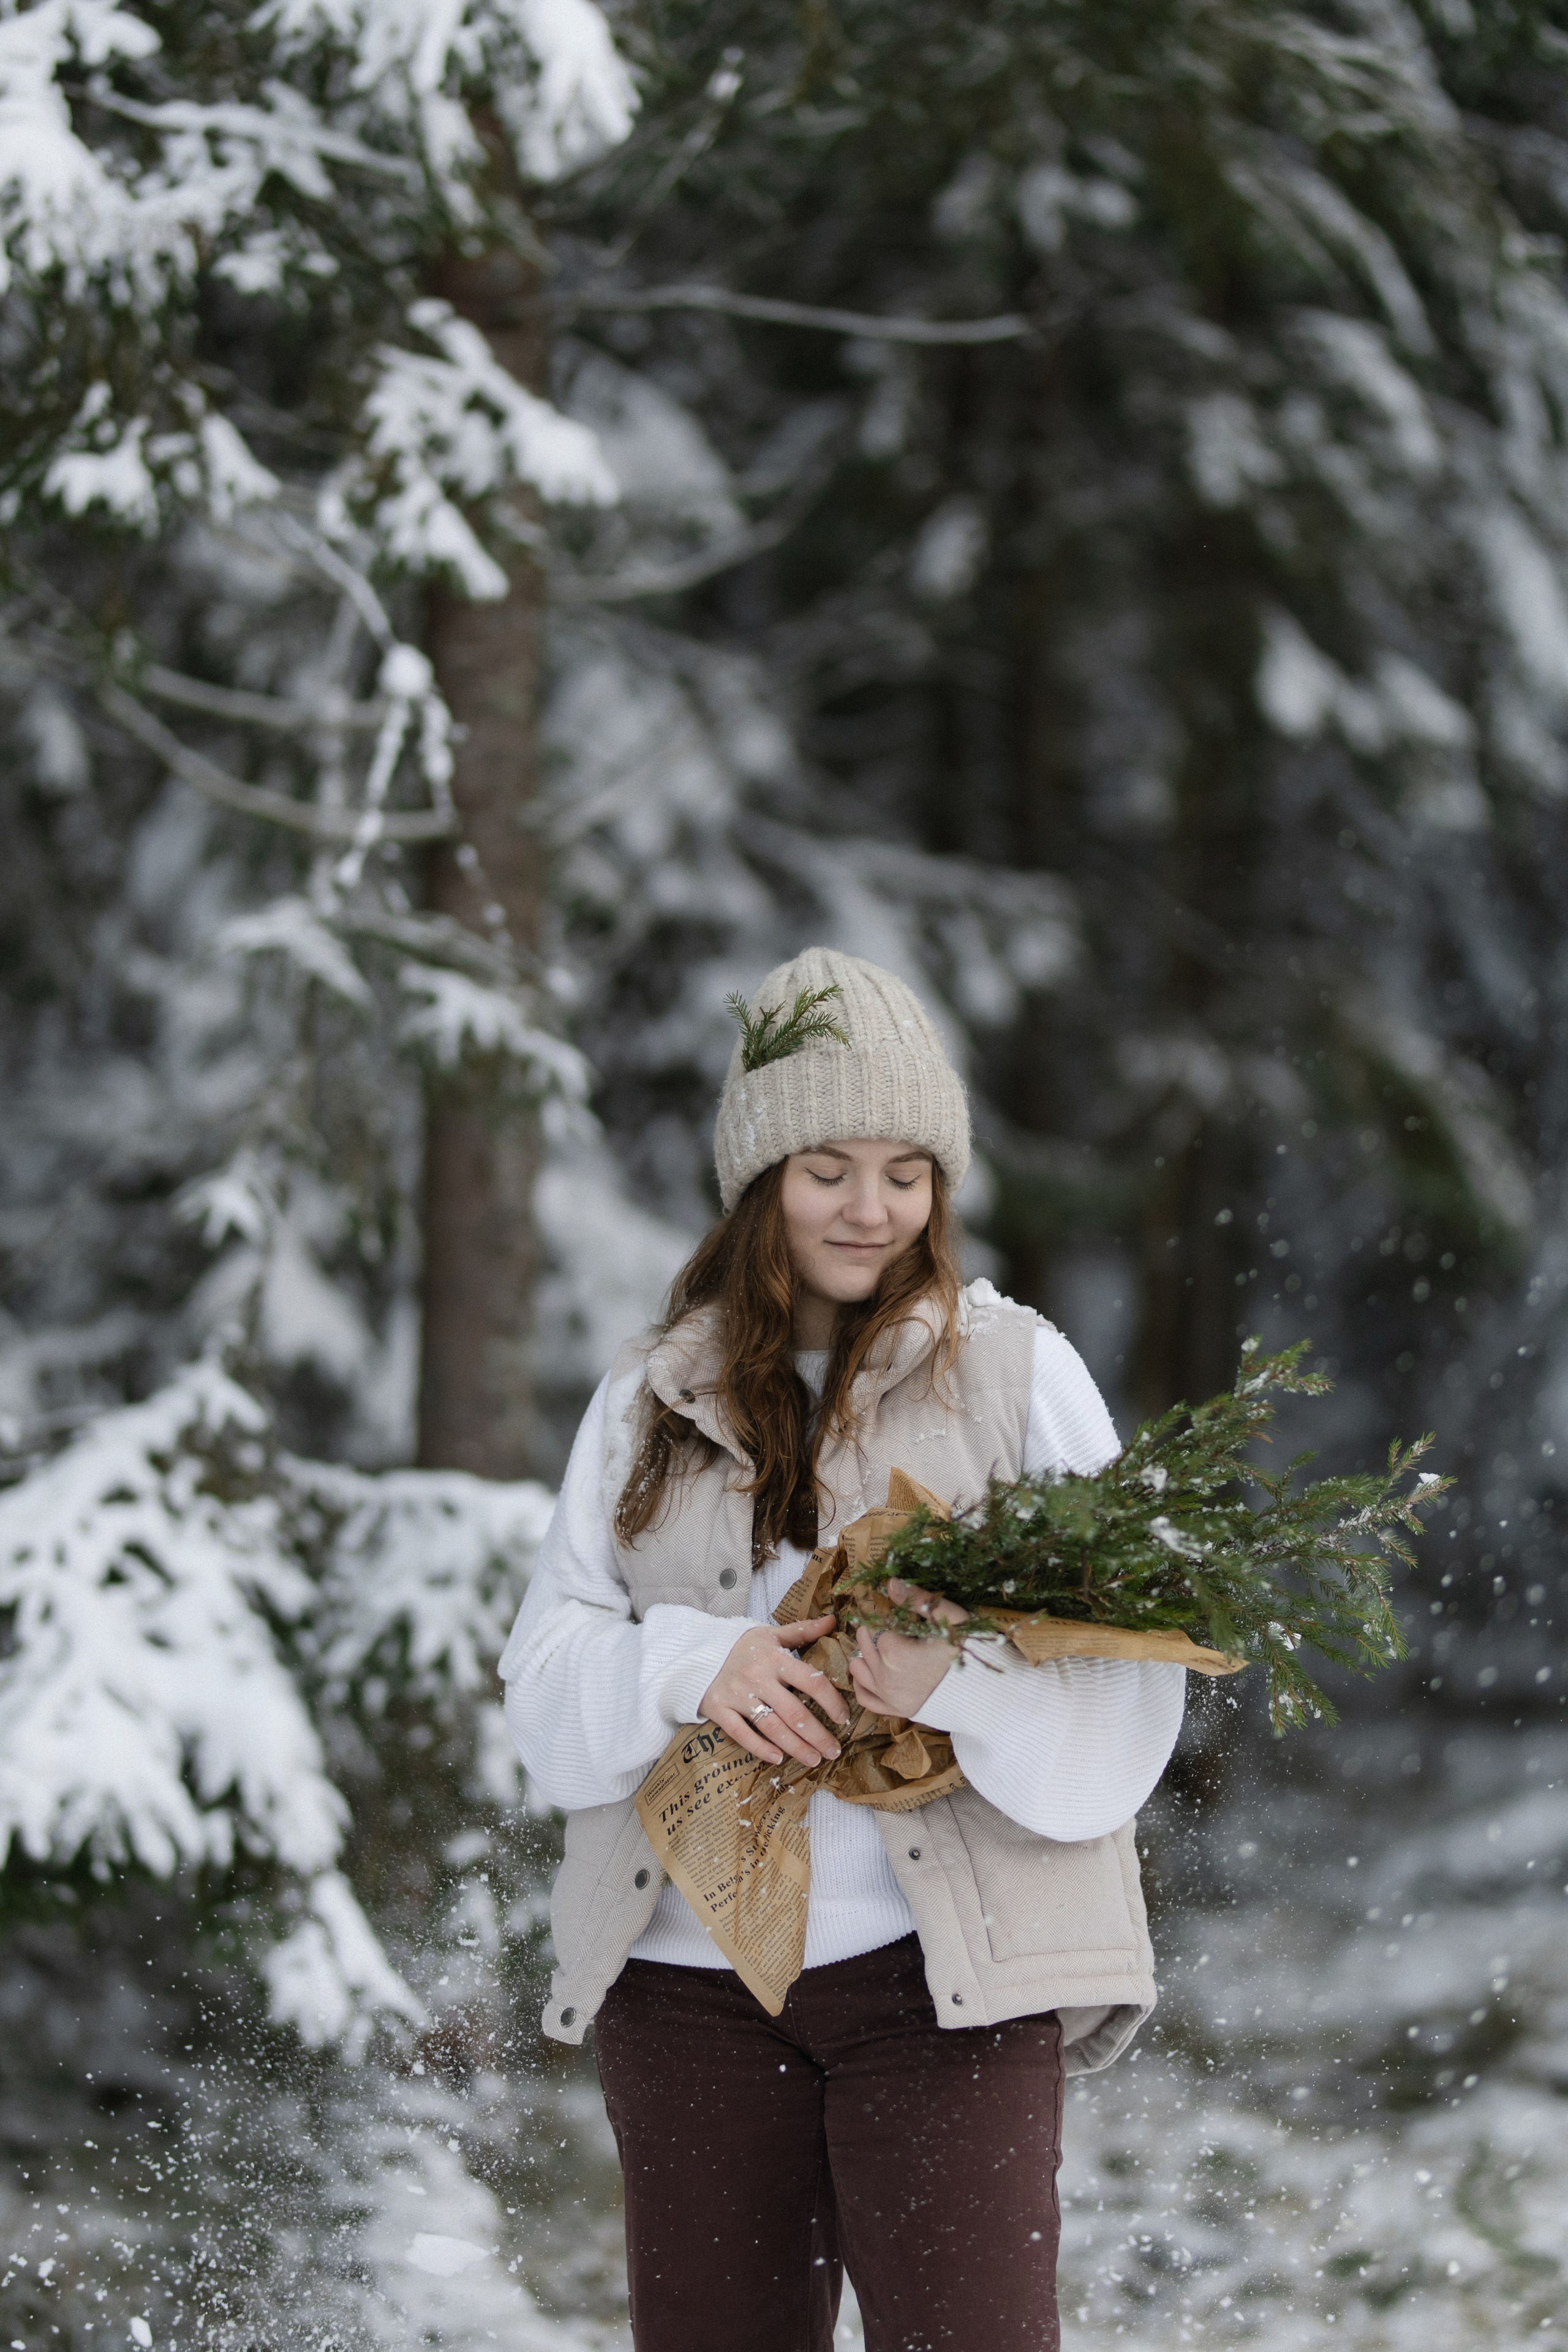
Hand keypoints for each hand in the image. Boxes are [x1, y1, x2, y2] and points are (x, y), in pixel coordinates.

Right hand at [698, 1616, 850, 1766]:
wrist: (697, 1651)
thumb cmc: (741, 1646)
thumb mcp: (771, 1635)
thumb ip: (803, 1631)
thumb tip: (832, 1620)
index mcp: (774, 1658)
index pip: (811, 1680)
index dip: (831, 1701)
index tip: (843, 1718)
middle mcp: (757, 1677)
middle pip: (794, 1712)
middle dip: (817, 1735)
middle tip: (833, 1751)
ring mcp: (737, 1695)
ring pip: (771, 1727)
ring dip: (796, 1747)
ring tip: (814, 1760)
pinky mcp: (719, 1709)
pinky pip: (741, 1734)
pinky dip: (760, 1748)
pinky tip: (778, 1759)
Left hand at [847, 1580, 967, 1718]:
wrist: (989, 1697)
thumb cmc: (972, 1655)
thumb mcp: (952, 1621)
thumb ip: (920, 1600)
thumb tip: (891, 1583)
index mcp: (896, 1652)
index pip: (877, 1623)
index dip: (890, 1615)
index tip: (905, 1615)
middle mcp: (885, 1676)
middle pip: (865, 1643)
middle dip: (877, 1631)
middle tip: (900, 1628)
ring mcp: (889, 1697)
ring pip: (858, 1668)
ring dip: (866, 1654)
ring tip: (886, 1646)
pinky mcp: (896, 1711)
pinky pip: (865, 1698)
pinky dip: (862, 1683)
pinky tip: (871, 1671)